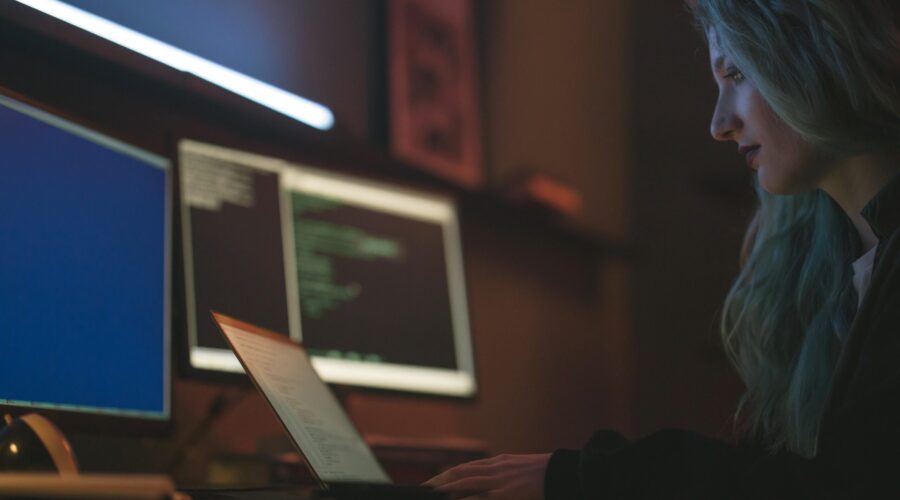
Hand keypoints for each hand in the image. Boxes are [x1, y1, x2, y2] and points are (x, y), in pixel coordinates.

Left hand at [424, 453, 550, 499]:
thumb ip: (502, 475)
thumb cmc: (545, 475)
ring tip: (430, 495)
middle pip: (460, 473)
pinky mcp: (506, 494)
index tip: (434, 482)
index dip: (447, 475)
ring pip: (465, 482)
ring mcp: (500, 481)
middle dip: (439, 481)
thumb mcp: (520, 470)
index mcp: (499, 462)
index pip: (466, 467)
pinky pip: (480, 497)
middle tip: (423, 489)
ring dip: (445, 488)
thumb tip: (486, 483)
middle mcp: (495, 468)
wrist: (565, 473)